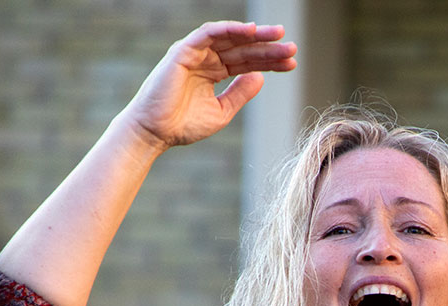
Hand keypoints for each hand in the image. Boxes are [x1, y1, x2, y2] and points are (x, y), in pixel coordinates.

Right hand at [123, 21, 296, 151]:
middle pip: (243, 49)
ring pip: (229, 38)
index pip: (247, 62)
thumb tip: (261, 76)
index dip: (270, 62)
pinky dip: (228, 30)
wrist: (155, 133)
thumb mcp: (222, 111)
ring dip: (254, 35)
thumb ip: (240, 93)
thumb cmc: (184, 125)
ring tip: (278, 34)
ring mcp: (195, 53)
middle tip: (292, 47)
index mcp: (214, 72)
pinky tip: (250, 31)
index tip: (292, 63)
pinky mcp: (183, 51)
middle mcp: (206, 59)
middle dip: (268, 47)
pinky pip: (208, 34)